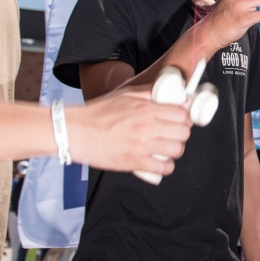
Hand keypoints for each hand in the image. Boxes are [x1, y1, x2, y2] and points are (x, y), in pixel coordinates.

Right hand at [68, 88, 192, 177]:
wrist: (75, 130)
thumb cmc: (98, 113)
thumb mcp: (126, 94)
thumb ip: (150, 93)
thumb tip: (171, 93)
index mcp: (146, 108)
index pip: (182, 114)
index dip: (184, 118)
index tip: (180, 121)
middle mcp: (147, 126)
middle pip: (183, 133)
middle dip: (181, 134)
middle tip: (173, 135)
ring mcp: (142, 145)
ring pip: (177, 150)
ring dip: (174, 151)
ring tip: (166, 149)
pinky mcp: (134, 162)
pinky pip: (163, 168)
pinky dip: (165, 167)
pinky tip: (160, 162)